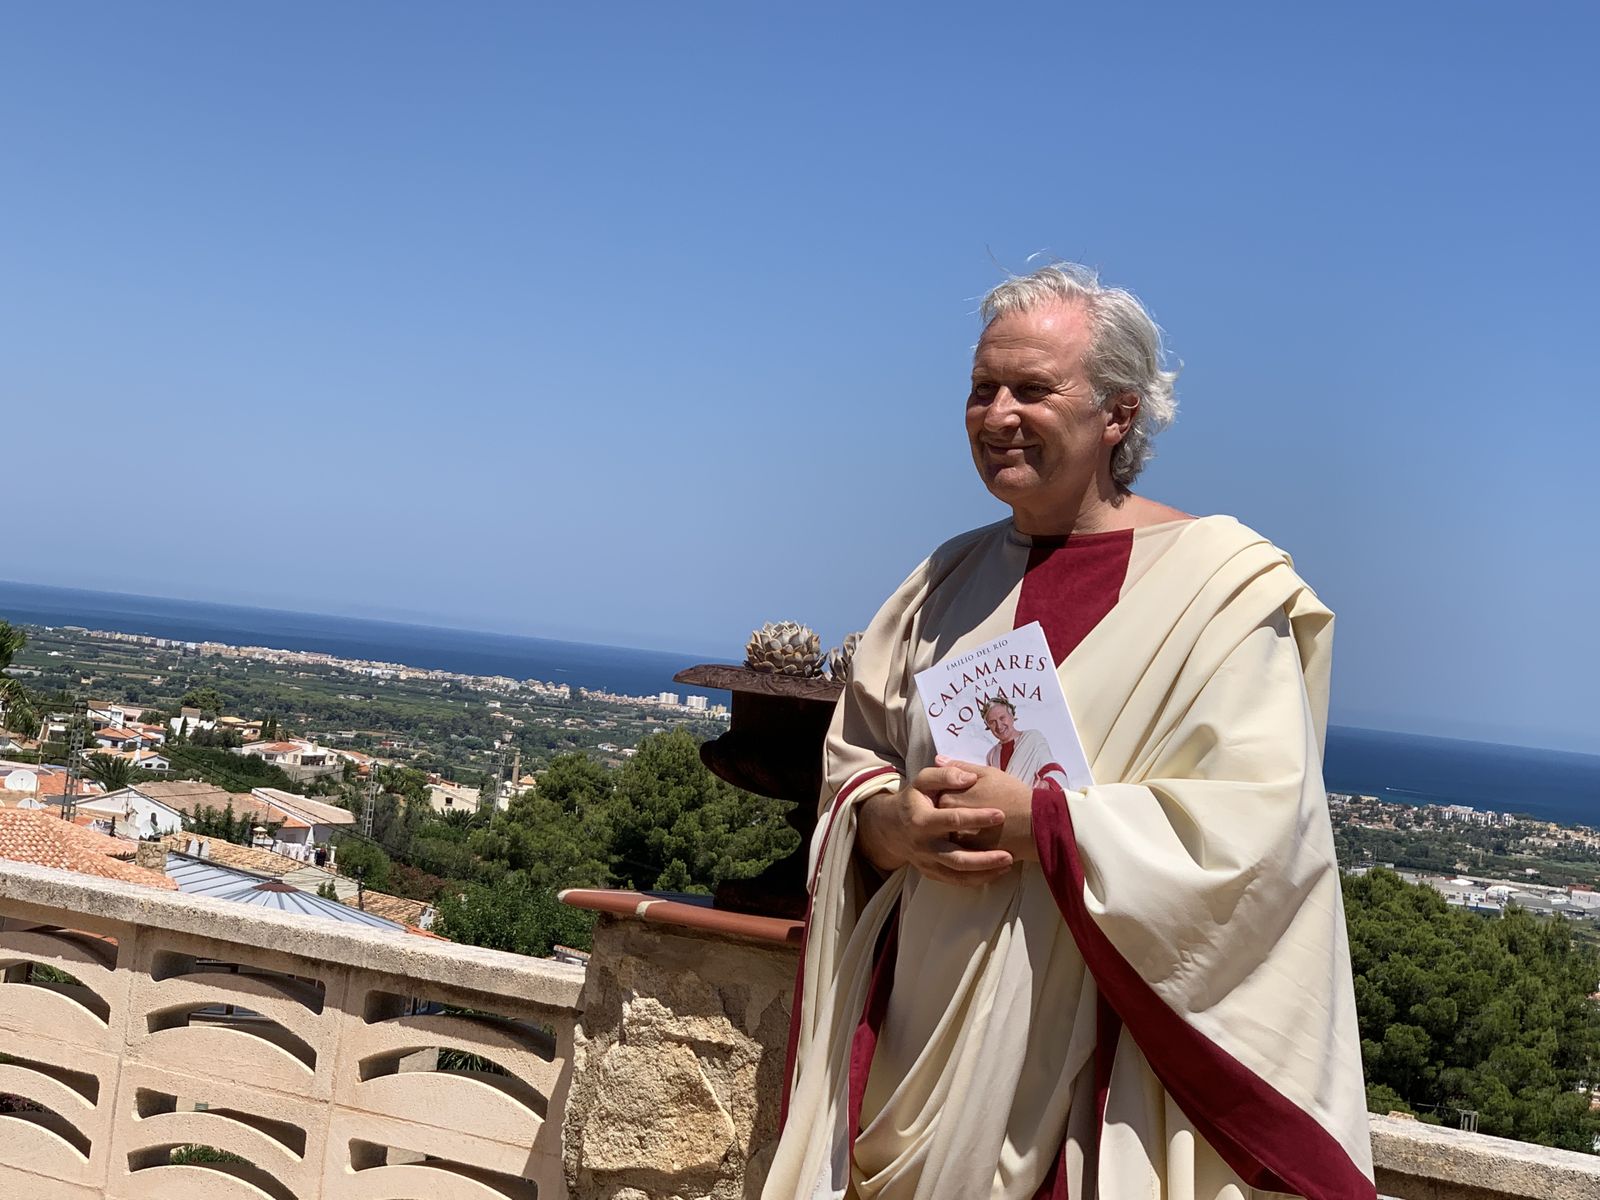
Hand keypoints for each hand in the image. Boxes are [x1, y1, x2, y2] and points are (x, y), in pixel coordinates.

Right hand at [855, 765, 1013, 885]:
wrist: (890, 827)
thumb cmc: (914, 800)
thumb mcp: (922, 781)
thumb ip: (944, 774)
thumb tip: (969, 778)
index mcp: (922, 820)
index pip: (952, 820)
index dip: (977, 818)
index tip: (1000, 814)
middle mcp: (924, 845)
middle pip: (956, 857)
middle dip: (984, 858)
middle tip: (1009, 855)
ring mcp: (927, 862)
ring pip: (957, 874)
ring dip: (984, 872)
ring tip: (1008, 864)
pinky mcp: (931, 873)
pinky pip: (956, 882)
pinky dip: (977, 879)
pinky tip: (997, 872)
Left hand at [931, 757, 1037, 862]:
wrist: (1034, 825)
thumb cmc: (1013, 795)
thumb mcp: (987, 773)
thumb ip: (959, 767)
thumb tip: (938, 760)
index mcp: (948, 798)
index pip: (938, 795)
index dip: (953, 792)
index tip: (970, 793)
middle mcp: (946, 823)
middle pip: (941, 816)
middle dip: (955, 811)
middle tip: (978, 807)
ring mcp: (956, 842)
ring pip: (949, 835)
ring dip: (960, 829)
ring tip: (982, 825)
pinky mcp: (968, 857)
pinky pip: (961, 851)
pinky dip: (968, 845)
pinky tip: (984, 838)